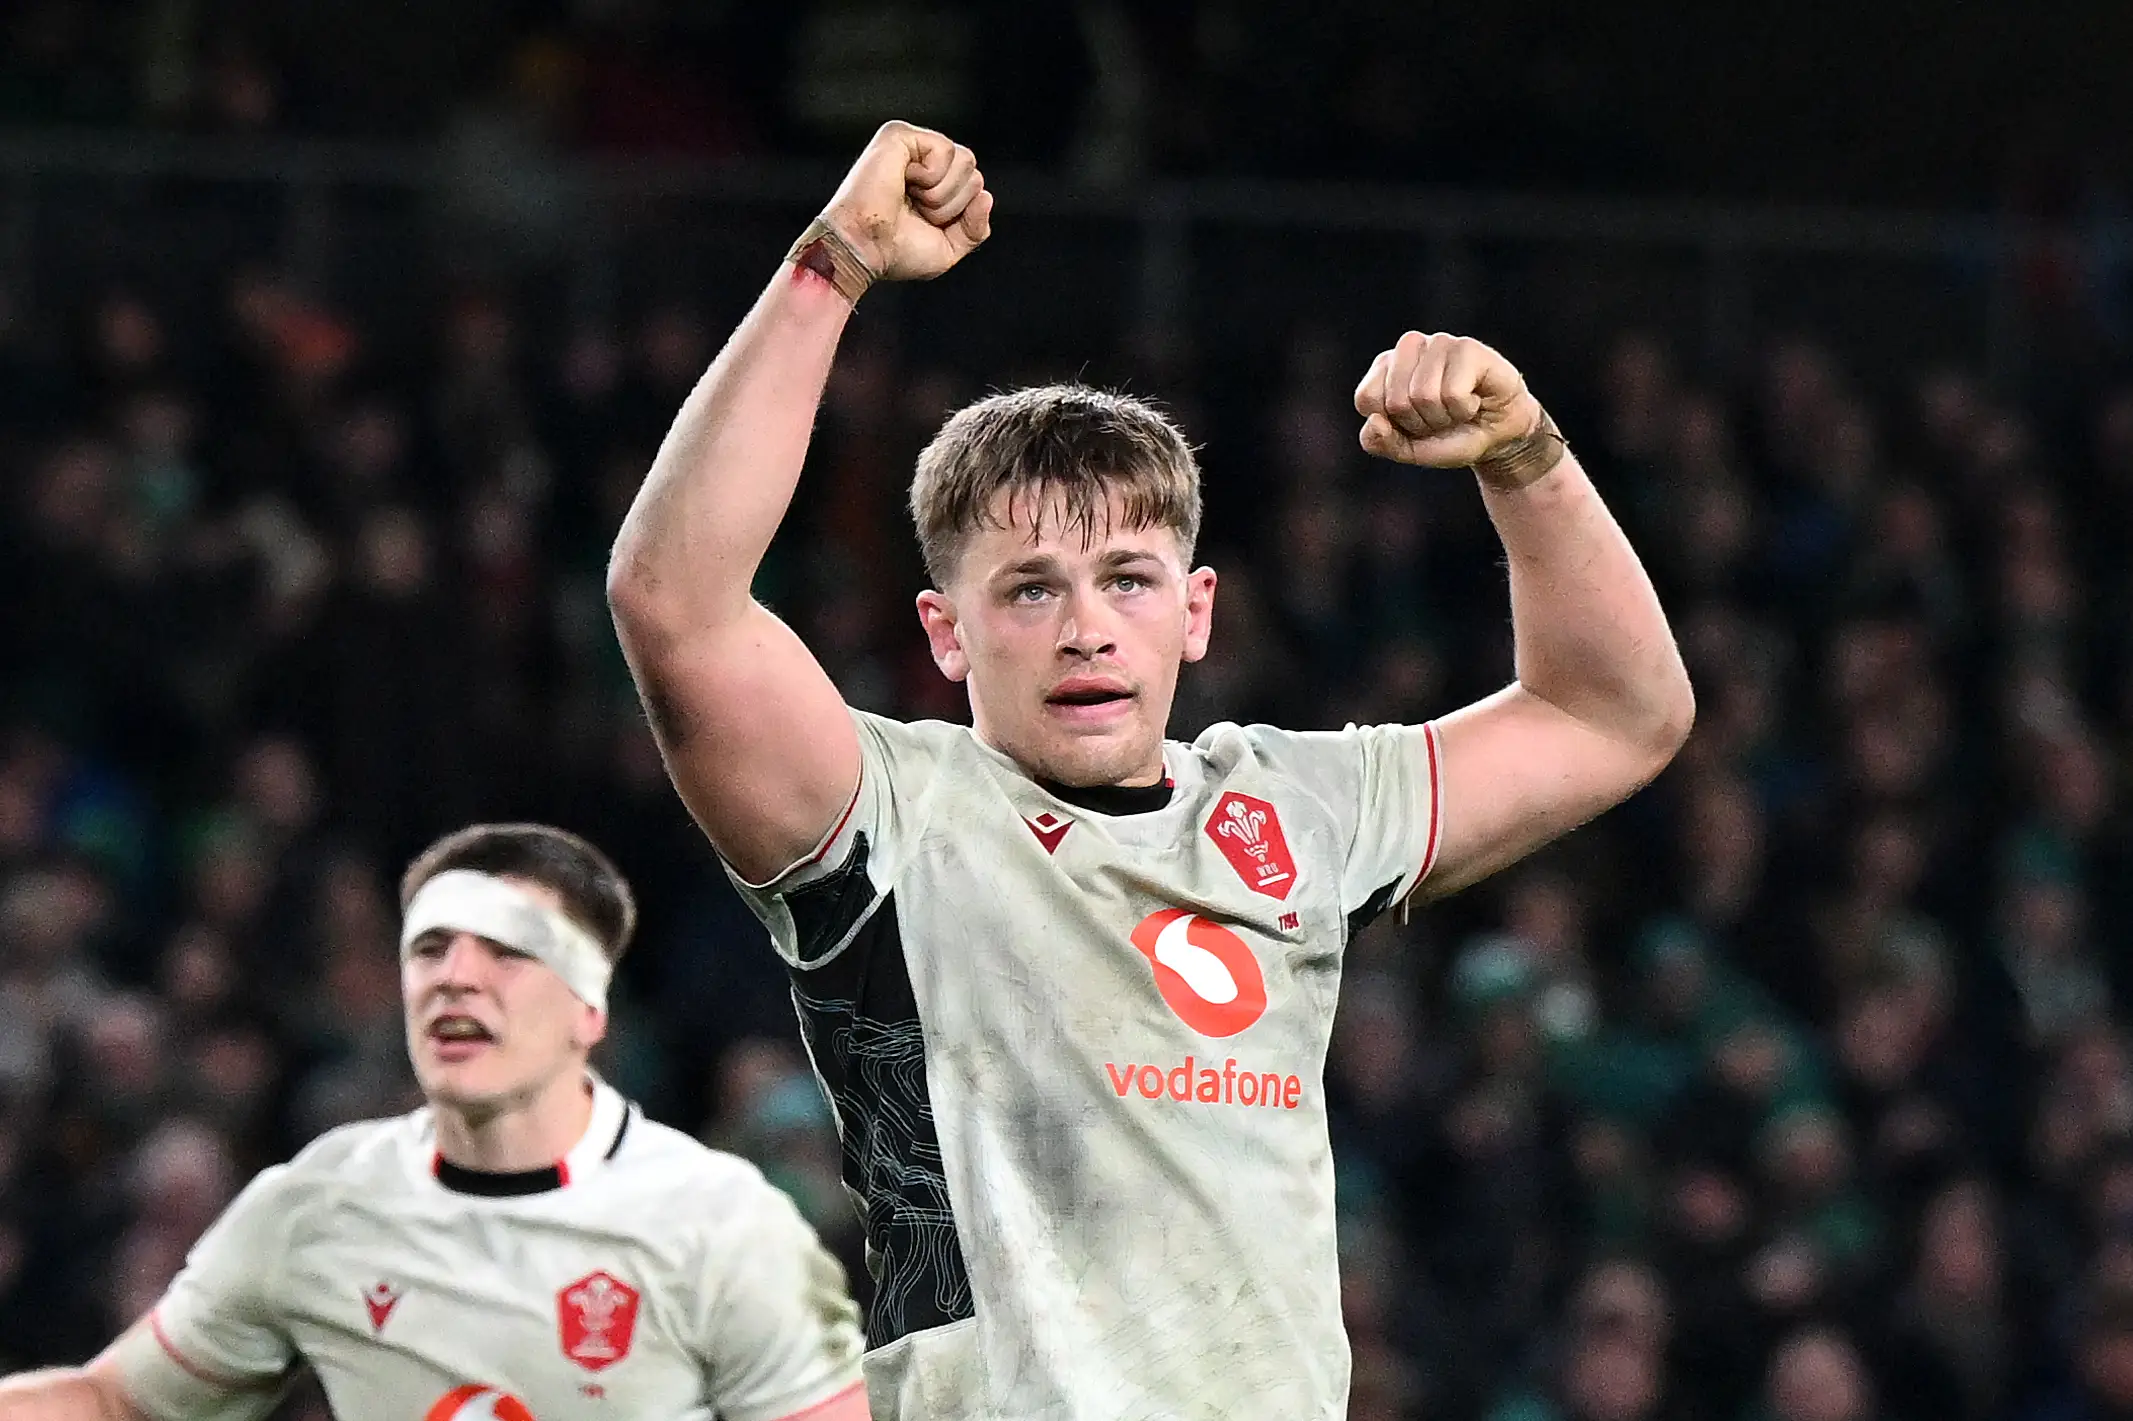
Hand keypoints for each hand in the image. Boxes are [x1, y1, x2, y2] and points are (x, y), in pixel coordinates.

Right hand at [821, 121, 991, 281]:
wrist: (863, 249)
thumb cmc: (895, 252)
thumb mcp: (948, 249)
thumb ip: (975, 228)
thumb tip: (986, 196)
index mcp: (932, 184)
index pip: (974, 188)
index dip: (960, 215)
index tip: (925, 224)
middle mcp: (922, 161)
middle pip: (974, 173)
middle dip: (953, 205)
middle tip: (917, 212)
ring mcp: (911, 145)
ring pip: (966, 160)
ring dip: (943, 194)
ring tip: (911, 199)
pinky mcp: (899, 135)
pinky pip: (946, 150)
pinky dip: (932, 177)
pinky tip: (904, 182)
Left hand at [1354, 332, 1541, 467]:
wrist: (1499, 436)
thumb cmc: (1450, 435)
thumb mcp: (1408, 450)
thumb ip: (1380, 443)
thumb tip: (1375, 421)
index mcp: (1385, 367)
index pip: (1367, 399)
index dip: (1394, 424)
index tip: (1416, 422)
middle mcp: (1408, 347)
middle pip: (1395, 400)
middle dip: (1421, 423)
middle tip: (1441, 417)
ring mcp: (1438, 343)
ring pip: (1424, 396)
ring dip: (1444, 417)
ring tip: (1458, 408)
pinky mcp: (1467, 347)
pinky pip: (1452, 393)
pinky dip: (1464, 409)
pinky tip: (1475, 399)